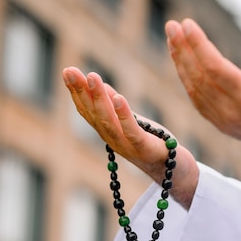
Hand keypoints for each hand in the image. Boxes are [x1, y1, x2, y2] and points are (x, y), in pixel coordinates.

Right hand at [62, 67, 198, 208]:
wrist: (173, 169)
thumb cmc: (150, 141)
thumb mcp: (130, 119)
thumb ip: (114, 105)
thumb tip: (99, 85)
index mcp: (107, 131)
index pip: (86, 110)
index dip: (76, 92)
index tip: (67, 71)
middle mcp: (112, 139)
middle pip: (93, 115)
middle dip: (81, 92)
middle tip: (70, 71)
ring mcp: (126, 145)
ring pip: (108, 121)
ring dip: (99, 99)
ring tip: (93, 77)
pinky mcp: (144, 148)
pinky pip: (131, 131)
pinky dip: (124, 115)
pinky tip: (119, 98)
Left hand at [165, 19, 240, 158]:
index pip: (214, 67)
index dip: (198, 44)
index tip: (187, 24)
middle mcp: (232, 111)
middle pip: (199, 76)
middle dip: (183, 49)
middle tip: (172, 26)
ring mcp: (225, 121)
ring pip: (195, 89)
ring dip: (181, 64)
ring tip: (173, 40)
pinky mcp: (223, 126)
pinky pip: (198, 102)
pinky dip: (188, 81)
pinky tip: (182, 65)